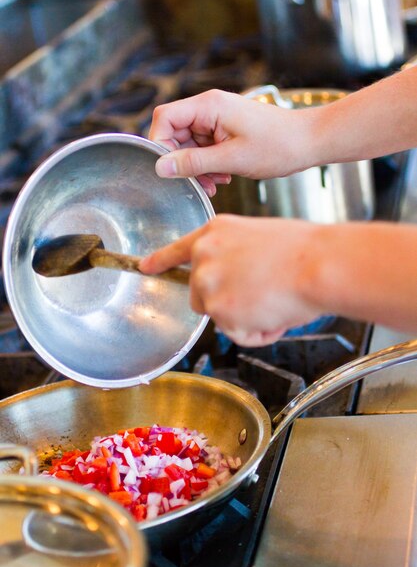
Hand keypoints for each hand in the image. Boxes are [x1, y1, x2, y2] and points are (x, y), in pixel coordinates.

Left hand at [139, 215, 322, 345]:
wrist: (318, 264)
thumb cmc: (303, 251)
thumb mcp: (258, 237)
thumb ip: (234, 255)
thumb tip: (236, 280)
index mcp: (214, 232)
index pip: (178, 249)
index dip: (161, 261)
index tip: (145, 268)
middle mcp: (204, 255)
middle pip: (199, 294)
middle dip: (225, 302)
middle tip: (259, 294)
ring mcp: (207, 283)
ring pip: (219, 316)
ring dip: (245, 317)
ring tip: (274, 301)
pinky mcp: (218, 309)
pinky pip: (237, 334)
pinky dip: (258, 332)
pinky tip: (275, 312)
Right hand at [149, 89, 314, 196]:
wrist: (309, 142)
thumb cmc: (278, 145)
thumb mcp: (231, 160)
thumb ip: (193, 163)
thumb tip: (161, 167)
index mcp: (209, 106)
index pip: (165, 118)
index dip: (161, 144)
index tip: (170, 169)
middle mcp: (211, 108)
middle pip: (176, 133)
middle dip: (183, 161)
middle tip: (199, 182)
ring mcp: (219, 118)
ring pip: (190, 144)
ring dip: (198, 167)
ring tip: (216, 182)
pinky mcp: (227, 129)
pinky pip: (205, 147)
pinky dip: (209, 164)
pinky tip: (223, 176)